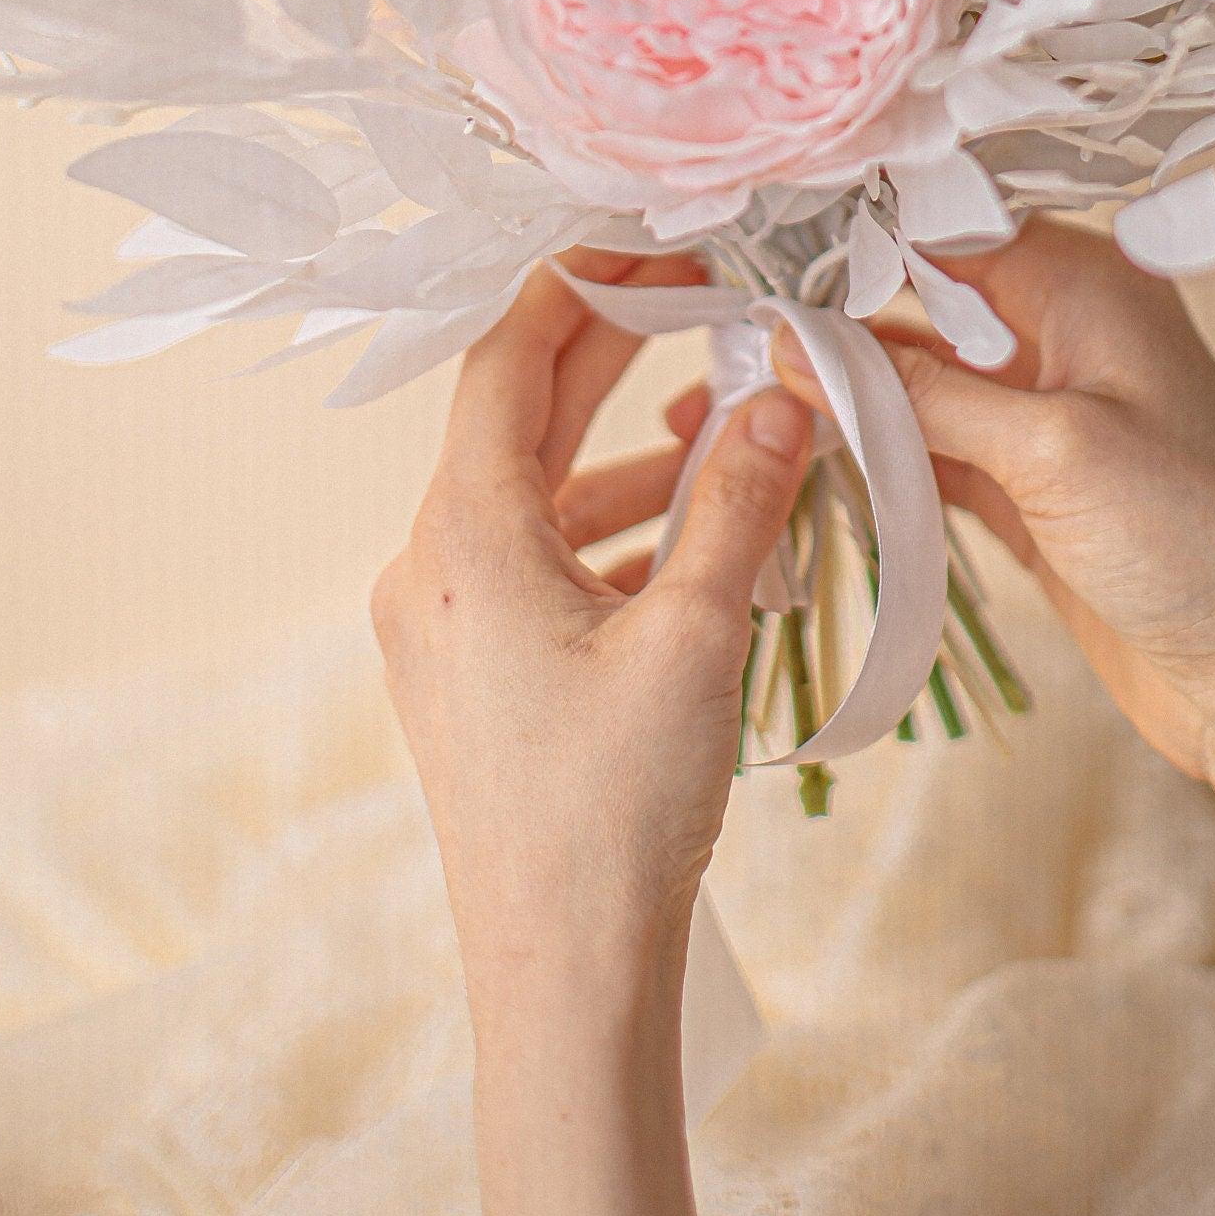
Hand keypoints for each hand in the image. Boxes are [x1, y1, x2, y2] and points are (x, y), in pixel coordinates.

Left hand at [371, 253, 811, 1215]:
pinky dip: (614, 534)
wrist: (561, 976)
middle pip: (519, 420)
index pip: (506, 362)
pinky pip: (540, 565)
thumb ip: (738, 501)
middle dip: (611, 355)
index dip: (578, 286)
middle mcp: (430, 567)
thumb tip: (784, 396)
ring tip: (732, 429)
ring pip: (537, 498)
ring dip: (629, 456)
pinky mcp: (472, 679)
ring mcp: (443, 627)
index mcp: (462, 537)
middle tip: (703, 295)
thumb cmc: (615, 810)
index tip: (651, 239)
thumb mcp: (696, 636)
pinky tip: (698, 538)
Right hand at [777, 212, 1214, 798]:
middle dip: (829, 328)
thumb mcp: (1052, 451)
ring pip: (917, 386)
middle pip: (920, 306)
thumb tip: (807, 348)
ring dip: (842, 404)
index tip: (755, 261)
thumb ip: (922, 396)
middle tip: (727, 348)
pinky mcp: (1029, 491)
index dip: (850, 242)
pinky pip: (932, 455)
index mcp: (1090, 285)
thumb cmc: (1204, 545)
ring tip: (741, 415)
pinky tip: (806, 468)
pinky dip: (875, 463)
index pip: (945, 229)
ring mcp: (1045, 417)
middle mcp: (1066, 334)